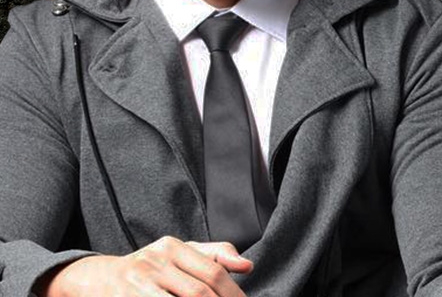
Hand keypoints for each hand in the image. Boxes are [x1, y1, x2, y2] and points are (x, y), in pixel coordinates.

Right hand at [38, 236, 252, 296]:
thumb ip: (216, 255)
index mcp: (171, 247)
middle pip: (199, 293)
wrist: (96, 279)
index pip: (213, 271)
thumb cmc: (150, 268)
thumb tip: (247, 266)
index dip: (233, 293)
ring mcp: (136, 284)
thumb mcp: (180, 253)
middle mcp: (153, 262)